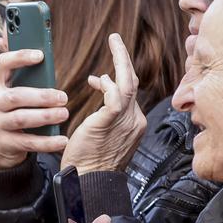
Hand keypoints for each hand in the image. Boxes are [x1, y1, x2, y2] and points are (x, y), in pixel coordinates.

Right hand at [0, 49, 67, 169]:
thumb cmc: (10, 114)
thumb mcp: (10, 96)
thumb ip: (24, 80)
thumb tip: (45, 58)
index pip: (2, 64)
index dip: (19, 57)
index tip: (40, 55)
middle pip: (15, 96)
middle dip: (41, 96)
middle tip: (63, 98)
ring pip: (20, 119)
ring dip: (45, 116)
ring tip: (63, 114)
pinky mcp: (3, 143)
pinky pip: (27, 142)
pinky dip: (47, 142)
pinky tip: (63, 140)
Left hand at [61, 34, 146, 172]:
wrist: (89, 182)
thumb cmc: (88, 163)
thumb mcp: (100, 135)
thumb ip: (104, 115)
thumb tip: (100, 95)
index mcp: (133, 124)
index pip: (128, 94)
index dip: (114, 80)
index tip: (96, 78)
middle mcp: (134, 120)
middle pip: (133, 82)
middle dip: (124, 59)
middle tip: (115, 40)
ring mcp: (126, 121)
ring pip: (128, 83)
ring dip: (120, 60)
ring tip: (114, 42)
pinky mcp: (110, 122)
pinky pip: (115, 97)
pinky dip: (107, 84)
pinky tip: (97, 79)